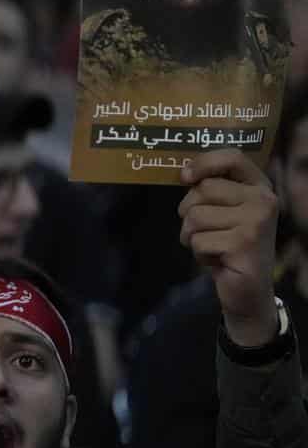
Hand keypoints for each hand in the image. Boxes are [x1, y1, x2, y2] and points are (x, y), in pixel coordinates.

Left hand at [179, 150, 278, 346]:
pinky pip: (198, 240)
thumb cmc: (228, 245)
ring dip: (192, 236)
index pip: (233, 157)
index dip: (204, 162)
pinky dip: (199, 253)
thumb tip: (184, 171)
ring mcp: (256, 221)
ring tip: (213, 246)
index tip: (184, 176)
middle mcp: (263, 199)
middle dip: (189, 213)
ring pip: (195, 216)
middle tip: (205, 230)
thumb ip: (211, 190)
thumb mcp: (223, 212)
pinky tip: (218, 260)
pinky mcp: (244, 243)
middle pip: (202, 190)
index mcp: (259, 186)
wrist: (248, 290)